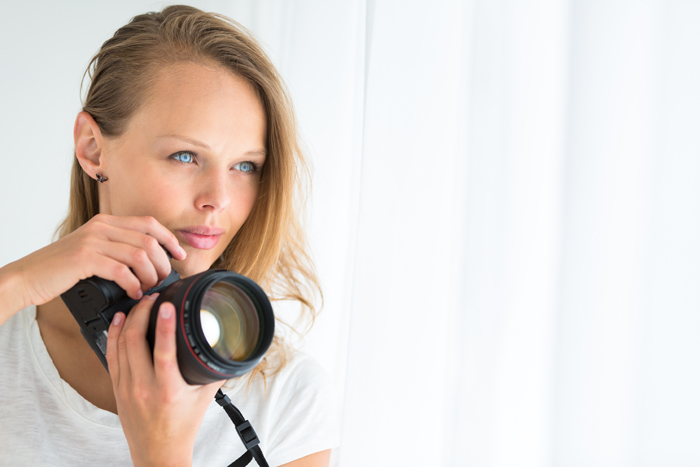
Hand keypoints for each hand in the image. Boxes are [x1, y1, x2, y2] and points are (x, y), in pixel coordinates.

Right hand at [10, 214, 186, 309]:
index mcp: (106, 222)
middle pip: (149, 240)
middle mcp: (101, 226)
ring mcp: (93, 240)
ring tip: (148, 289)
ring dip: (150, 275)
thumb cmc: (62, 269)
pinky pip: (122, 270)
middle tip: (162, 280)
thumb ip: (116, 248)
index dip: (169, 239)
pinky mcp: (85, 258)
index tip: (180, 255)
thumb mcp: (92, 250)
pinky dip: (133, 284)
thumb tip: (149, 261)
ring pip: (139, 255)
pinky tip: (133, 293)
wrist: (27, 276)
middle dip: (162, 263)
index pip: (149, 223)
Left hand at [107, 294, 222, 465]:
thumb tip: (228, 347)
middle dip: (141, 313)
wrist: (158, 454)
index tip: (166, 305)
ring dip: (127, 319)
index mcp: (168, 390)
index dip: (164, 325)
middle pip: (135, 341)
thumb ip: (214, 371)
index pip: (163, 351)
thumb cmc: (182, 427)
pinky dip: (114, 334)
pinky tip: (118, 321)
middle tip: (152, 297)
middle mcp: (143, 387)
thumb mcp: (204, 398)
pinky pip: (111, 355)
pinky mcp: (116, 388)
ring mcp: (126, 387)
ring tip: (137, 303)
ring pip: (120, 344)